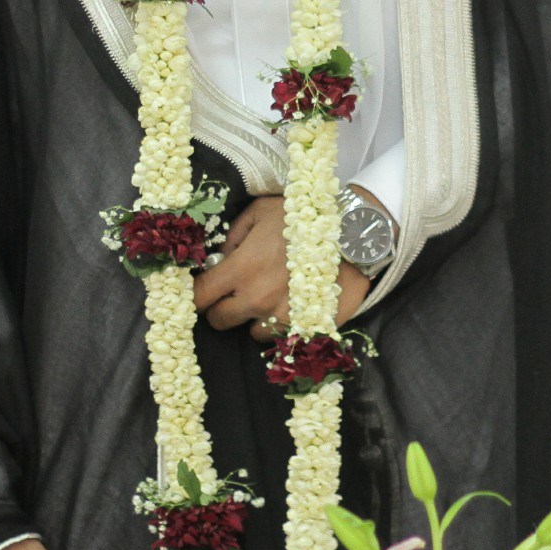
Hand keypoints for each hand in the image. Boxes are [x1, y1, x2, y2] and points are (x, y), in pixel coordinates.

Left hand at [192, 197, 370, 340]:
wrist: (354, 235)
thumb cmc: (304, 218)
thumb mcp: (260, 212)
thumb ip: (232, 235)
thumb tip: (218, 257)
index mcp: (241, 268)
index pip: (199, 297)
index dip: (196, 295)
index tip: (204, 290)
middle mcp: (257, 298)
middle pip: (219, 321)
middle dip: (222, 308)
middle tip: (236, 293)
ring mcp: (282, 317)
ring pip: (251, 332)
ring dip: (254, 318)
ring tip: (270, 297)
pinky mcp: (305, 327)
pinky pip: (282, 338)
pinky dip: (282, 325)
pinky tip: (292, 305)